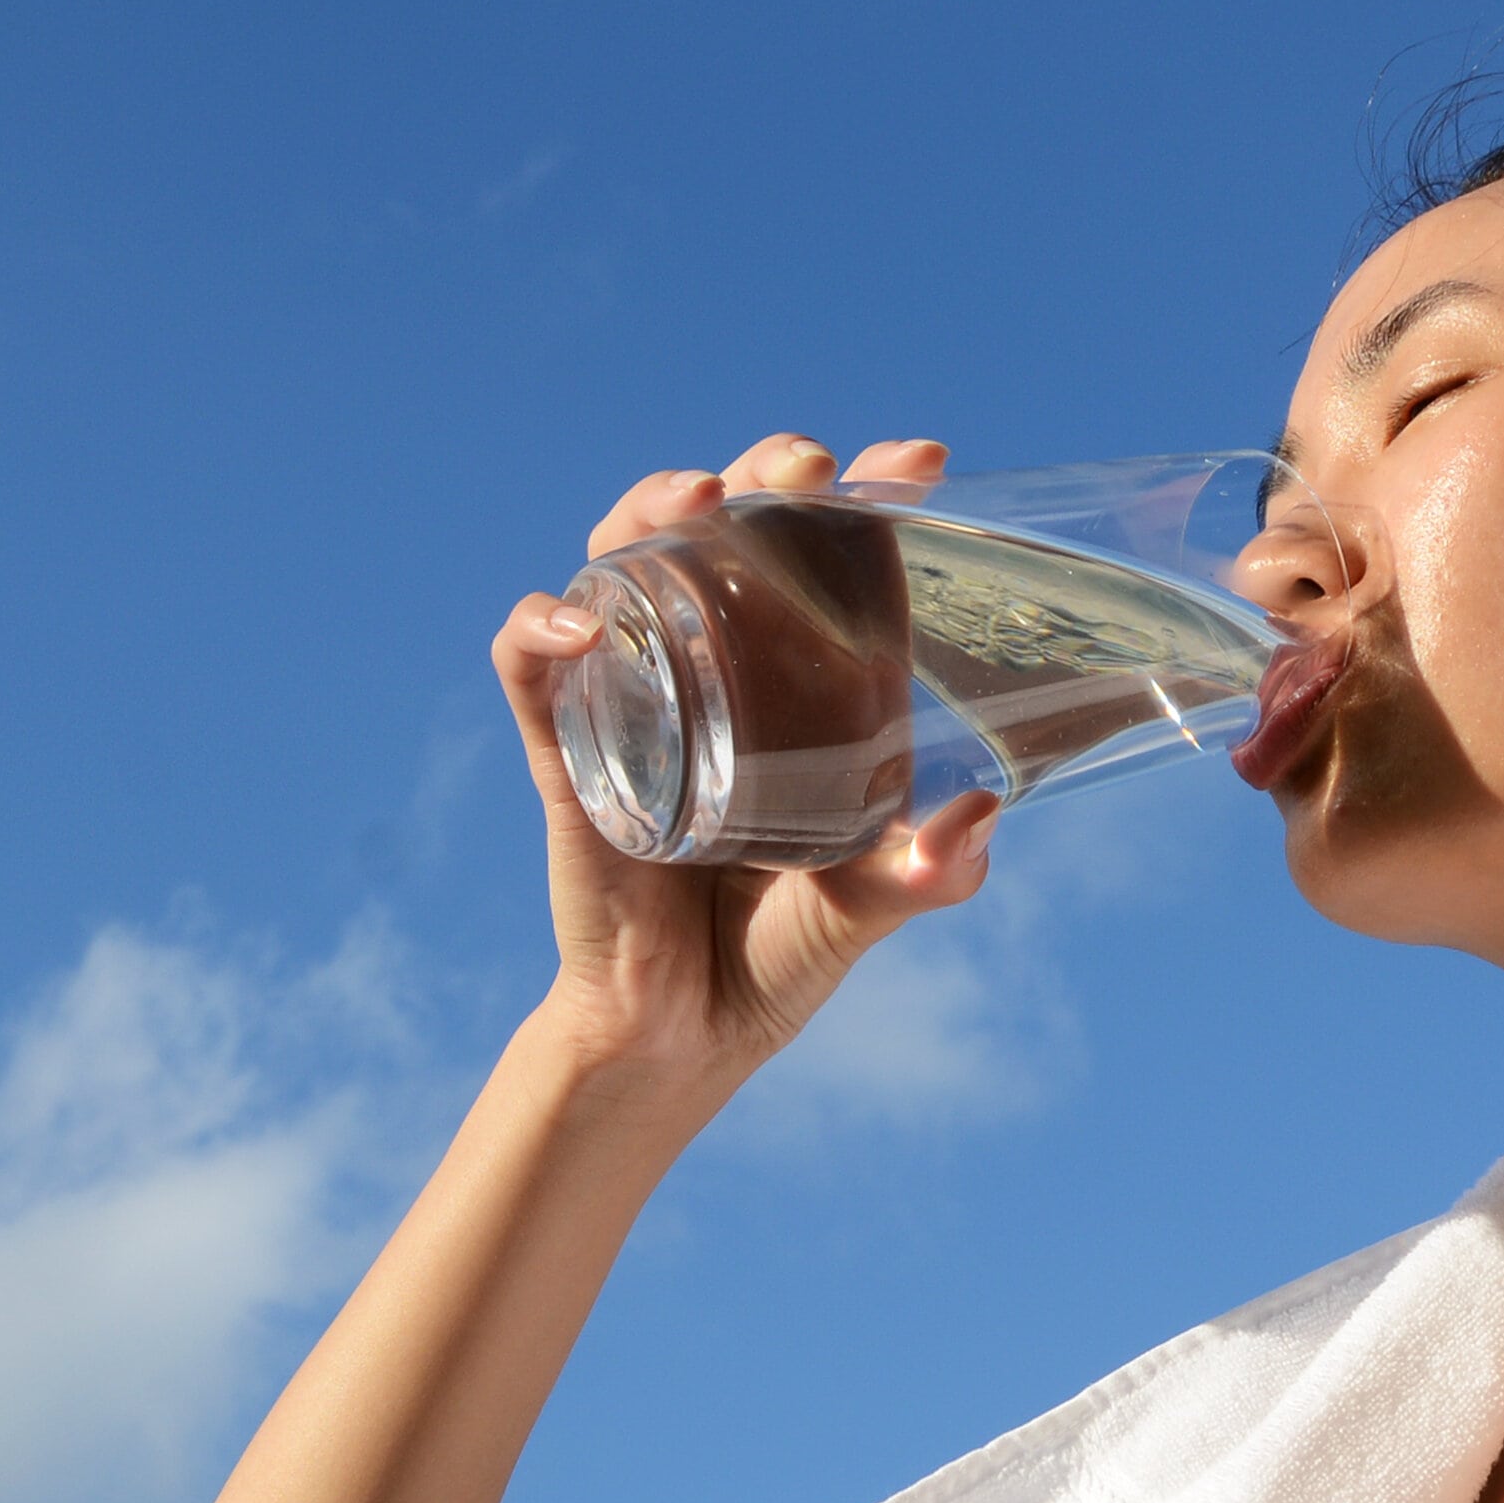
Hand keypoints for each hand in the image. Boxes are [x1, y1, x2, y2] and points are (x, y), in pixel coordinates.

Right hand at [496, 434, 986, 1091]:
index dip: (867, 495)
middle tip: (806, 467)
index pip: (828, 555)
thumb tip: (972, 822)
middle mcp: (716, 667)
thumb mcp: (862, 909)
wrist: (679, 1037)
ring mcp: (634, 696)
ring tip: (696, 499)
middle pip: (723, 527)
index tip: (920, 465)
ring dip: (650, 507)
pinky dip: (540, 630)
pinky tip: (578, 625)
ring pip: (622, 558)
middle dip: (760, 473)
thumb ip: (920, 876)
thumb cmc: (776, 954)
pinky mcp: (565, 751)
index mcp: (802, 682)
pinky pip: (531, 668)